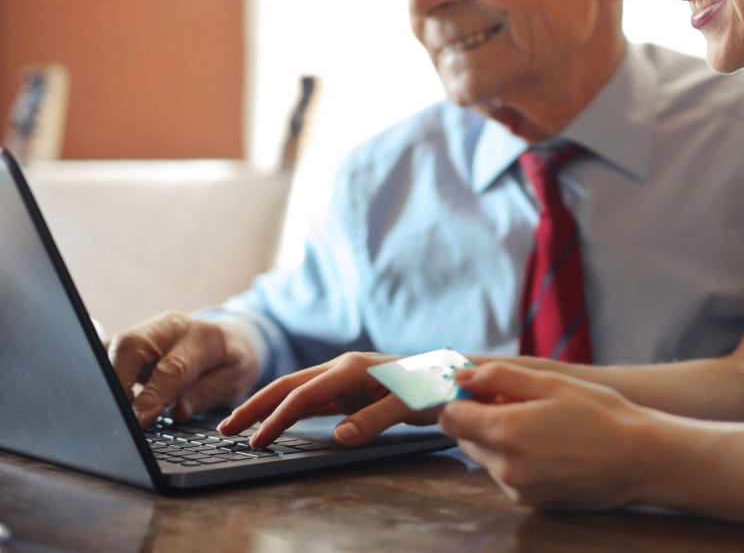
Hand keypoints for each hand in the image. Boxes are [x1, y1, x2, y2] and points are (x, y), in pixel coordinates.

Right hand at [106, 311, 260, 426]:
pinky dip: (101, 375)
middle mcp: (170, 327)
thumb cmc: (231, 362)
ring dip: (104, 379)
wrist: (229, 339)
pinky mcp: (130, 340)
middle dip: (117, 382)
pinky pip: (106, 352)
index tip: (138, 422)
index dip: (152, 396)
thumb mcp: (235, 380)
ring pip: (112, 347)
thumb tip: (178, 411)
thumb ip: (207, 394)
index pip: (172, 367)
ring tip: (107, 410)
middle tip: (116, 416)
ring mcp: (147, 330)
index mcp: (203, 336)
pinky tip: (103, 397)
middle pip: (131, 346)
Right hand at [219, 351, 438, 447]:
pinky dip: (289, 409)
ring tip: (240, 426)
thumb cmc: (434, 387)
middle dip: (256, 406)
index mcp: (352, 368)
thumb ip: (374, 420)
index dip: (278, 418)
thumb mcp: (408, 406)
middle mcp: (343, 368)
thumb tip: (338, 437)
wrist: (453, 375)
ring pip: (297, 390)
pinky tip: (276, 421)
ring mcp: (344, 377)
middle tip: (225, 430)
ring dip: (267, 407)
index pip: (304, 395)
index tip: (256, 441)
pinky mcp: (350, 388)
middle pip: (289, 385)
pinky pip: (312, 399)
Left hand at [440, 361, 656, 509]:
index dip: (462, 398)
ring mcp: (516, 489)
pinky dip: (516, 458)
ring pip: (486, 457)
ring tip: (541, 424)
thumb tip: (462, 376)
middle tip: (519, 402)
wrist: (639, 460)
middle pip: (466, 437)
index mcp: (505, 432)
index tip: (482, 389)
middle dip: (482, 417)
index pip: (450, 417)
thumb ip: (499, 377)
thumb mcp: (551, 383)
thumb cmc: (601, 416)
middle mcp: (504, 467)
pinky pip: (506, 474)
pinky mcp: (530, 502)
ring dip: (499, 438)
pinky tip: (548, 446)